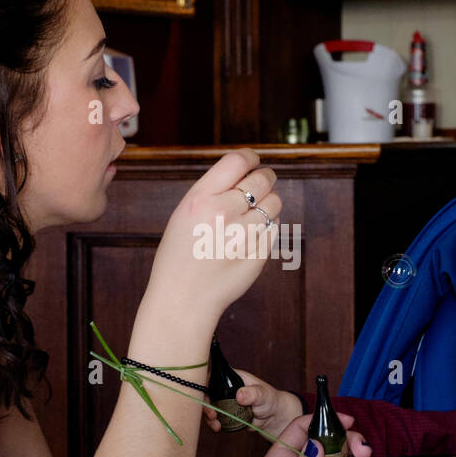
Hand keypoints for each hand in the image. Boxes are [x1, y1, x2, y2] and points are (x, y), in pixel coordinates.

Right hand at [144, 149, 280, 322]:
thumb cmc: (180, 256)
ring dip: (268, 205)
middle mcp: (224, 212)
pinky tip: (247, 241)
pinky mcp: (259, 253)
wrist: (183, 298)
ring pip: (275, 203)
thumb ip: (213, 191)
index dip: (250, 158)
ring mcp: (244, 234)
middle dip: (265, 178)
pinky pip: (273, 230)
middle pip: (263, 179)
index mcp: (200, 198)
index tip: (254, 161)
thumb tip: (247, 170)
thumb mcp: (184, 215)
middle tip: (262, 183)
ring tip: (251, 217)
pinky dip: (265, 231)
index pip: (237, 161)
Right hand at [201, 368, 302, 439]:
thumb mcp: (264, 395)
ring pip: (209, 406)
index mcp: (233, 377)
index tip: (207, 399)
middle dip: (206, 405)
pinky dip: (214, 423)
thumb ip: (253, 394)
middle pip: (207, 393)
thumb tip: (240, 395)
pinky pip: (215, 417)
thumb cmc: (271, 400)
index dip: (205, 386)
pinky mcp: (226, 413)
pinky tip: (219, 428)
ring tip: (216, 426)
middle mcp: (226, 387)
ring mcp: (225, 401)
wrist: (274, 417)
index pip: (213, 377)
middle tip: (212, 415)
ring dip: (208, 416)